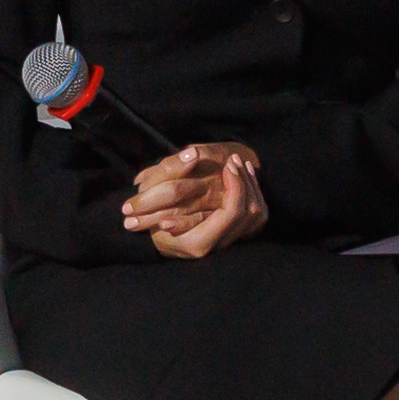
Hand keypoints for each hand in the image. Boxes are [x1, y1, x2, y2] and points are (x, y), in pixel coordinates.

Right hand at [123, 142, 265, 261]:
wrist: (145, 228)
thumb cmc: (142, 209)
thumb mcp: (149, 189)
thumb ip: (170, 171)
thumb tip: (193, 152)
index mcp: (197, 243)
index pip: (232, 213)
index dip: (234, 186)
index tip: (228, 164)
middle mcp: (216, 247)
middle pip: (249, 214)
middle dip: (246, 184)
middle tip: (235, 160)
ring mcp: (226, 242)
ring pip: (256, 216)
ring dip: (252, 187)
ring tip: (241, 165)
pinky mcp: (231, 234)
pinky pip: (254, 217)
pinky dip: (252, 194)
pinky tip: (244, 176)